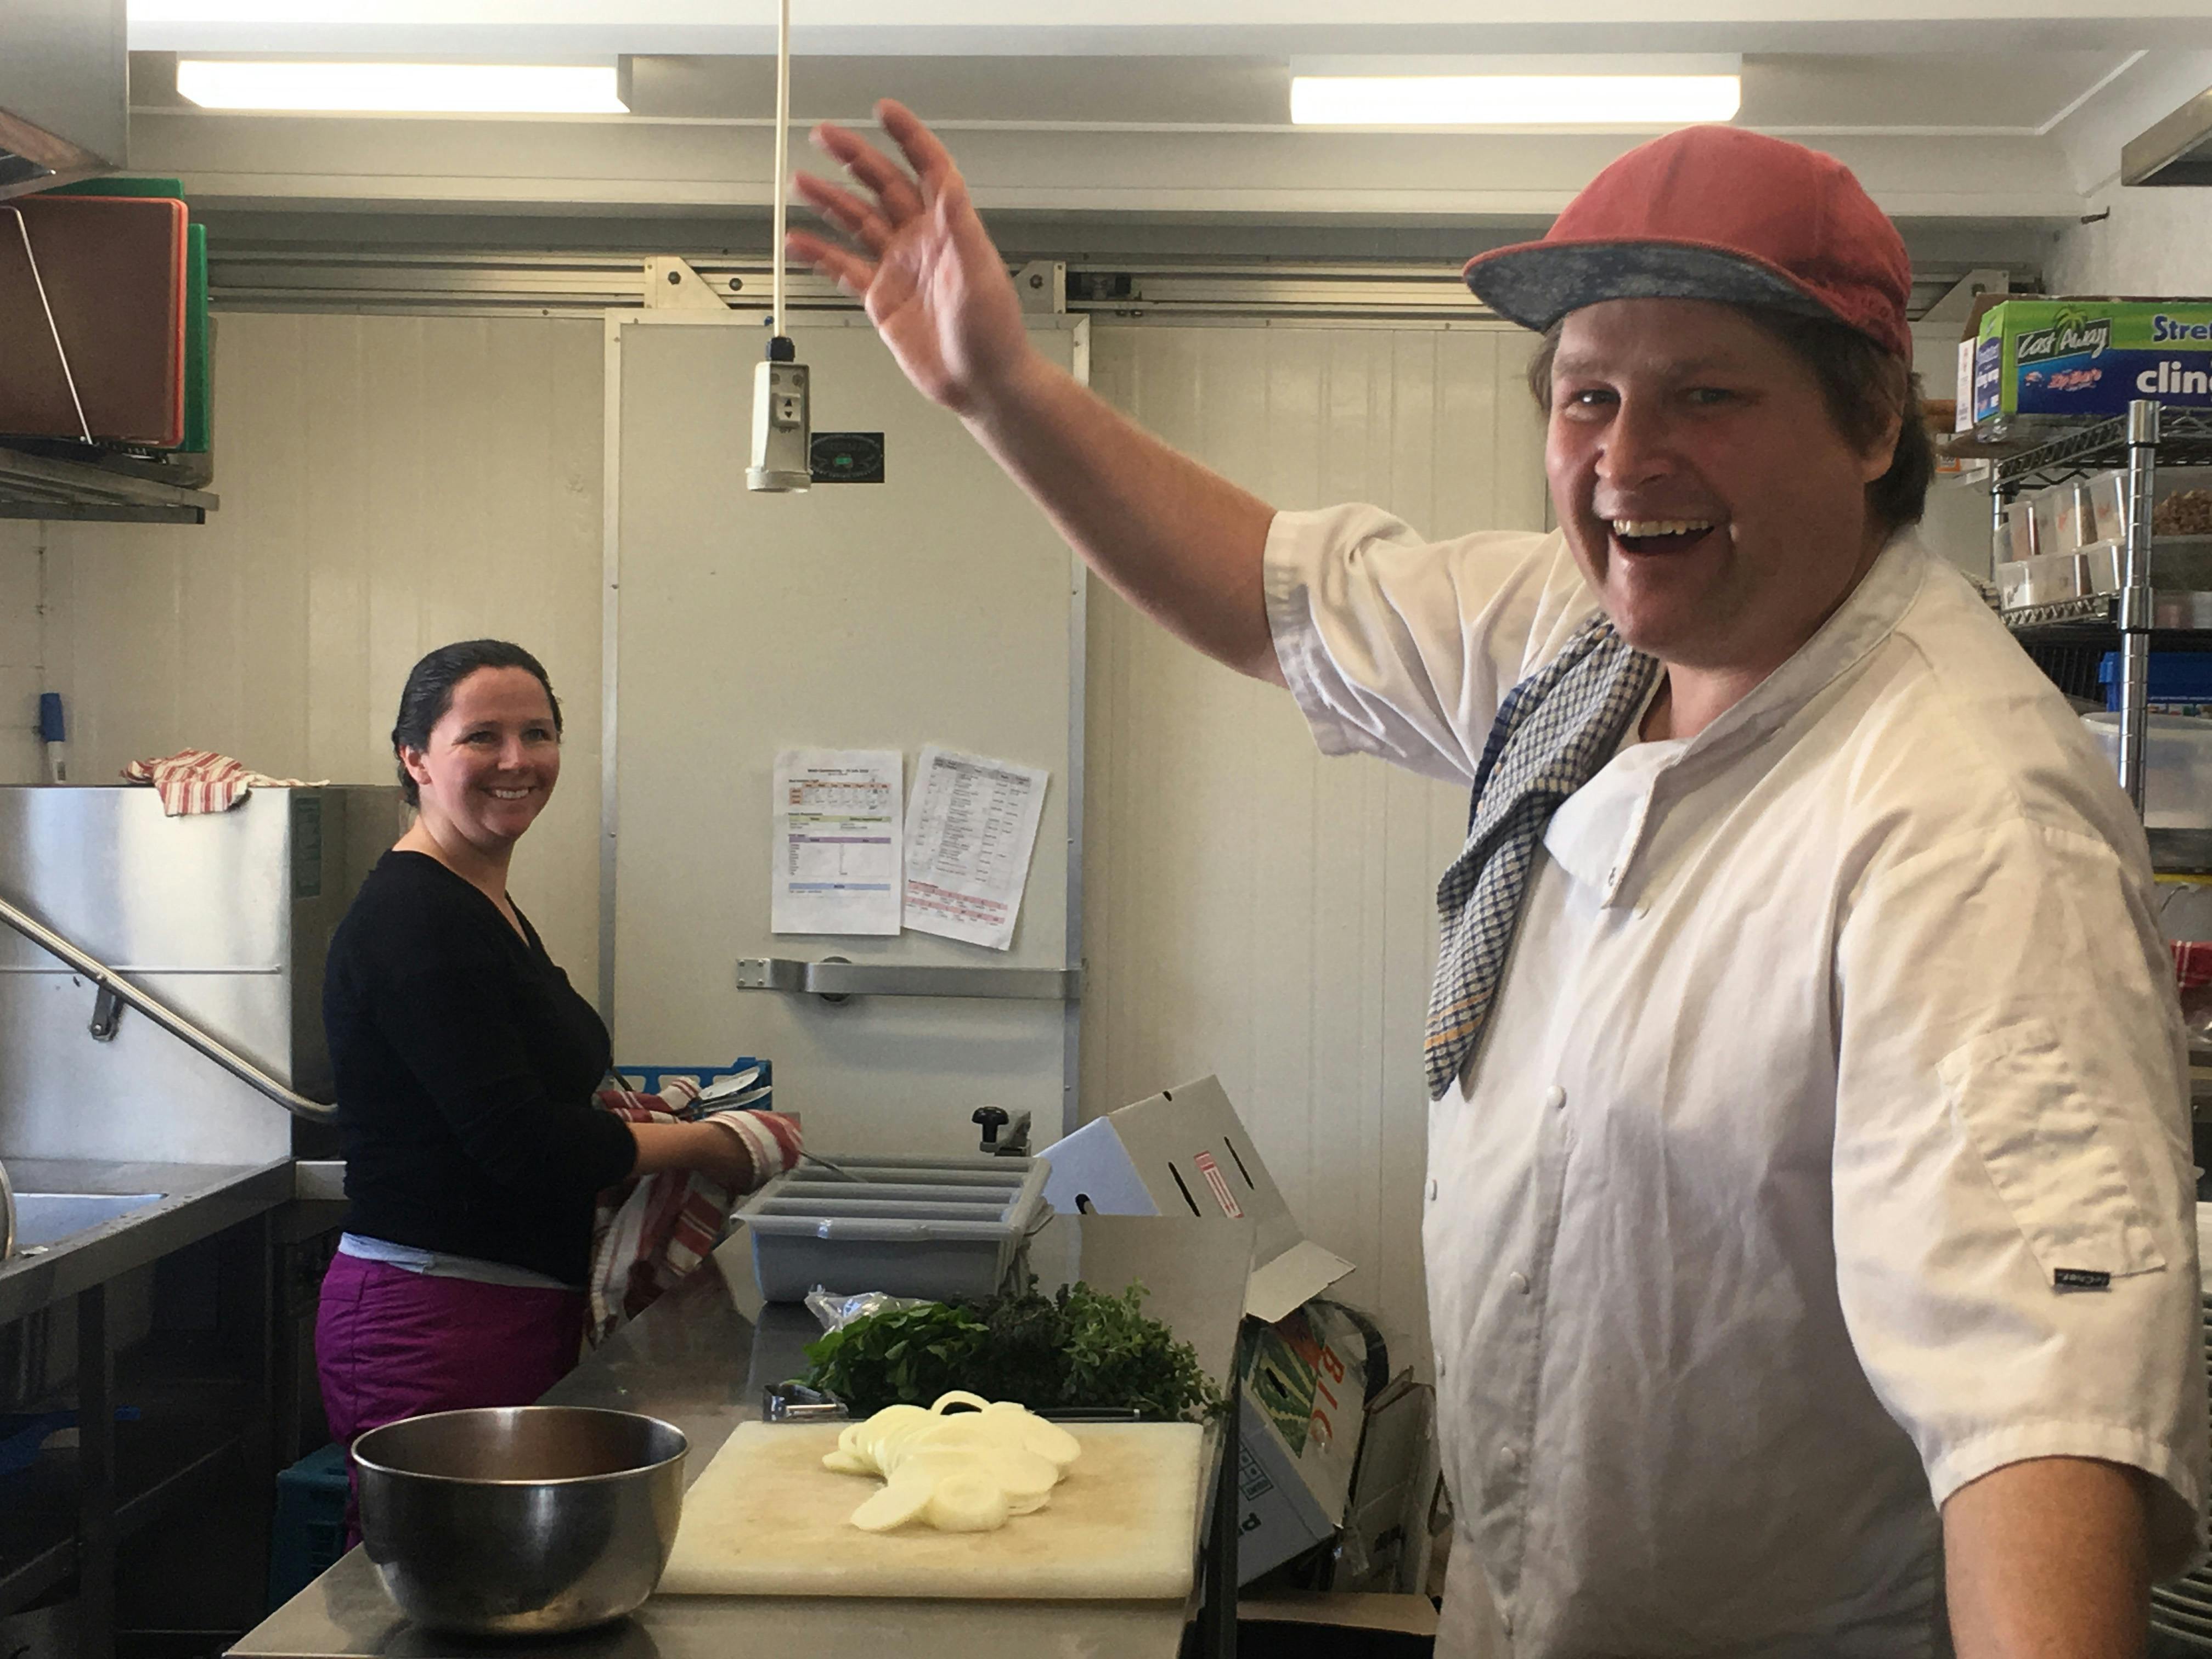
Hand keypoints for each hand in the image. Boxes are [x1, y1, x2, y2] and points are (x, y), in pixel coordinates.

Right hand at [789, 100, 1038, 418]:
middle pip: (883, 186)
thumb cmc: (994, 335)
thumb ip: (961, 225)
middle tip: (826, 136)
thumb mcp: (980, 275)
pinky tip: (799, 241)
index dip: (907, 137)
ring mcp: (899, 268)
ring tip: (802, 180)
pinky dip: (820, 254)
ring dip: (830, 200)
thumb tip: (950, 182)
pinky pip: (844, 267)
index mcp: (949, 229)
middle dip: (854, 158)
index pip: (928, 168)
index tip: (885, 111)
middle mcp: (921, 242)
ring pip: (858, 222)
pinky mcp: (882, 298)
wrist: (982, 384)